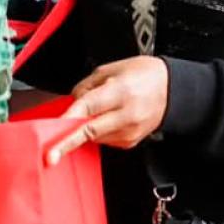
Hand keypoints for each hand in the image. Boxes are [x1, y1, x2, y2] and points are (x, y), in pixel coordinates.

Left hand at [46, 57, 169, 165]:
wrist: (173, 89)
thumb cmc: (143, 75)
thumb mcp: (110, 69)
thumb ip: (86, 86)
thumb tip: (70, 103)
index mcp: (119, 92)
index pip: (87, 108)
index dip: (68, 121)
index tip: (53, 133)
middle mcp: (126, 114)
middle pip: (89, 131)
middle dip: (67, 143)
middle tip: (50, 154)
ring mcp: (130, 131)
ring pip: (94, 137)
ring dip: (83, 129)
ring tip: (96, 111)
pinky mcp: (130, 142)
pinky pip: (104, 140)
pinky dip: (97, 131)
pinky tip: (106, 119)